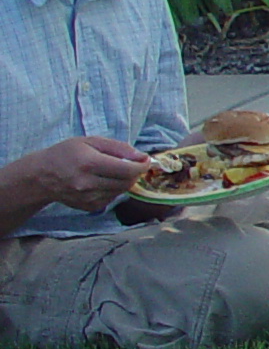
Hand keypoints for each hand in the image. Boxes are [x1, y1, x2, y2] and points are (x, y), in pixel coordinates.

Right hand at [12, 136, 150, 211]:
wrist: (41, 176)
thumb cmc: (66, 154)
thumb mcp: (90, 141)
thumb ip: (118, 148)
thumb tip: (142, 157)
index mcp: (90, 164)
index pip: (127, 169)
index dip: (142, 166)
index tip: (146, 160)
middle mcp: (89, 183)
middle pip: (127, 182)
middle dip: (134, 173)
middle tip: (131, 164)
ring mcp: (88, 198)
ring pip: (121, 191)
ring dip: (124, 181)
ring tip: (112, 171)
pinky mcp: (89, 207)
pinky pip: (112, 198)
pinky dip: (114, 189)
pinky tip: (102, 181)